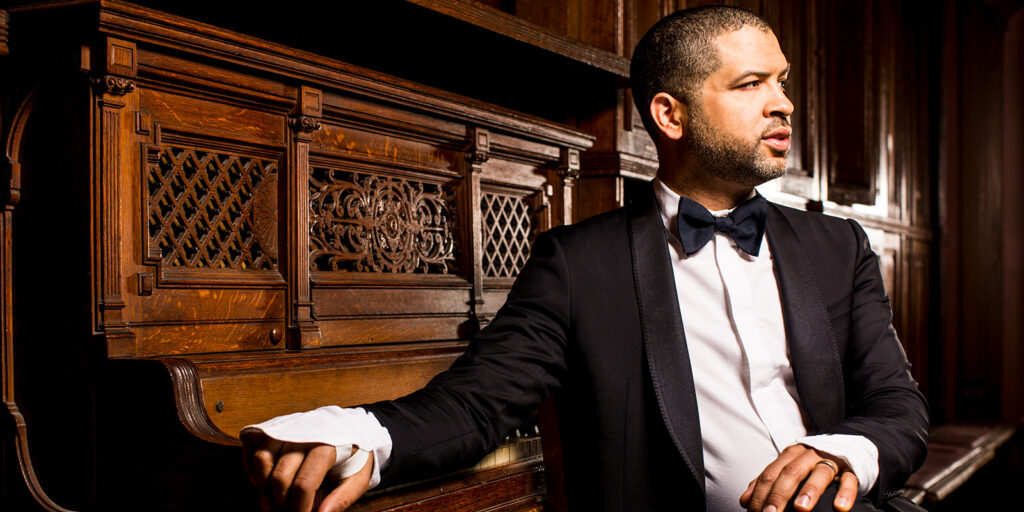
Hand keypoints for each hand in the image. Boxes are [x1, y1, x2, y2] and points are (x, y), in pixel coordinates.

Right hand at [242, 431, 373, 511]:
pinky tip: (258, 481)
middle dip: (280, 501)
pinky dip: (250, 464)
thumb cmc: (355, 454)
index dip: (299, 506)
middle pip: (280, 474)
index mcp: (328, 446)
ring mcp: (288, 428)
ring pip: (263, 457)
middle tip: (286, 511)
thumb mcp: (359, 477)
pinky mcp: (276, 426)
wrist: (351, 426)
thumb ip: (342, 498)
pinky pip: (253, 443)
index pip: (305, 482)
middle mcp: (305, 434)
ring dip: (263, 485)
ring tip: (271, 501)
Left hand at [739, 444, 857, 511]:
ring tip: (801, 508)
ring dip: (809, 490)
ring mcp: (831, 461)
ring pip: (820, 473)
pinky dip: (845, 493)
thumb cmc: (810, 465)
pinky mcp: (851, 470)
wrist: (845, 448)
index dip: (760, 492)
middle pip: (791, 472)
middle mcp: (808, 455)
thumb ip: (768, 482)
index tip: (753, 511)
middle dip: (779, 494)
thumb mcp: (788, 468)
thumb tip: (745, 500)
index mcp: (790, 455)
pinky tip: (840, 507)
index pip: (771, 473)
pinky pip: (849, 480)